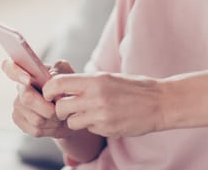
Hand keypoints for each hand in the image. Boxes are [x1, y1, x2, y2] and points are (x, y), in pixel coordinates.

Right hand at [2, 59, 75, 137]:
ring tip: (61, 114)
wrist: (70, 110)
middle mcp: (20, 87)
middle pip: (27, 98)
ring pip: (36, 118)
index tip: (28, 79)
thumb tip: (50, 75)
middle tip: (61, 107)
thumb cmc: (67, 88)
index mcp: (28, 70)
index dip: (16, 73)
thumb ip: (60, 70)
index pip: (9, 67)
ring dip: (54, 119)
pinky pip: (35, 129)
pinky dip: (51, 128)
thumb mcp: (68, 74)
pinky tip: (55, 123)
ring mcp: (17, 105)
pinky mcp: (19, 120)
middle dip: (49, 107)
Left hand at [43, 72, 164, 137]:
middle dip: (61, 109)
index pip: (58, 84)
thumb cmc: (134, 87)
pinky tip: (105, 119)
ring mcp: (101, 116)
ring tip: (89, 113)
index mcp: (95, 80)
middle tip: (69, 106)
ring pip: (72, 122)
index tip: (50, 94)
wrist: (159, 103)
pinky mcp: (107, 130)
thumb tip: (63, 88)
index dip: (48, 90)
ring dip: (75, 119)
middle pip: (60, 107)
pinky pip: (88, 129)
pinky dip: (91, 126)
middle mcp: (95, 97)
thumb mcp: (109, 78)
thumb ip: (87, 83)